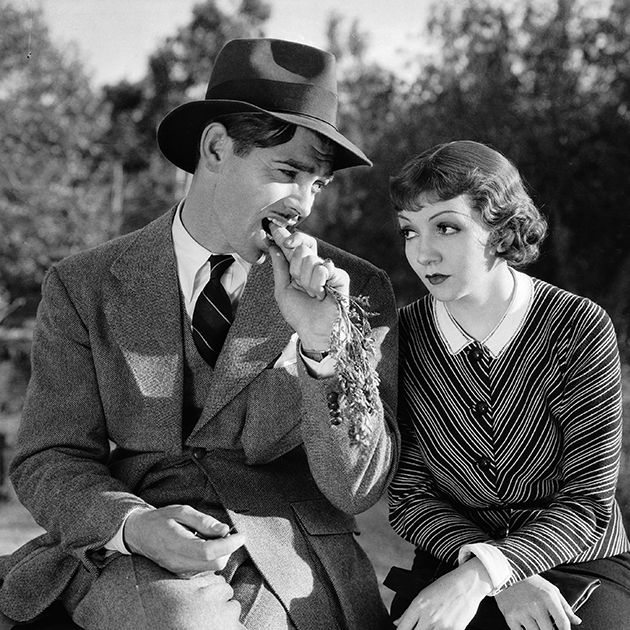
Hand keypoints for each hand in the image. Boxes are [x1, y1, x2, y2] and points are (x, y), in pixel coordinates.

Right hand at [124, 505, 245, 576]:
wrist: (139, 533)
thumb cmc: (161, 519)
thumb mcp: (181, 511)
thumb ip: (204, 521)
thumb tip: (225, 530)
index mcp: (177, 544)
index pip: (210, 552)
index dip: (229, 544)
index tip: (241, 535)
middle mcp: (179, 563)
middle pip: (216, 564)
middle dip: (228, 549)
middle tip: (228, 532)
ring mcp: (180, 571)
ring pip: (212, 568)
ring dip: (221, 553)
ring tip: (213, 536)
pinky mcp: (182, 574)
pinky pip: (205, 569)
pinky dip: (212, 558)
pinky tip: (206, 544)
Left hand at [268, 224, 348, 348]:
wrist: (314, 331)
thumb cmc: (299, 314)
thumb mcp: (282, 289)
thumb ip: (279, 267)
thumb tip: (273, 246)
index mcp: (300, 267)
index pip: (294, 244)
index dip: (284, 235)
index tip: (272, 226)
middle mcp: (314, 265)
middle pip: (302, 248)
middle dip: (296, 268)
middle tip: (300, 285)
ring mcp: (328, 270)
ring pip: (311, 260)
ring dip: (307, 282)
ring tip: (312, 295)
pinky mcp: (340, 276)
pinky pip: (324, 268)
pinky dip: (318, 283)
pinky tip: (322, 294)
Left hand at [394, 558, 491, 629]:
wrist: (467, 583)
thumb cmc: (444, 586)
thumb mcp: (423, 594)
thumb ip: (409, 611)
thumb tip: (397, 623)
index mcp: (418, 606)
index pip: (402, 628)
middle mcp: (428, 617)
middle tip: (417, 628)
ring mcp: (441, 625)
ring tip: (429, 627)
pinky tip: (440, 628)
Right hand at [494, 574, 581, 629]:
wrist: (505, 572)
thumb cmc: (531, 581)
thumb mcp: (550, 589)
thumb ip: (564, 606)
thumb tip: (578, 621)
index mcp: (548, 597)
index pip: (563, 624)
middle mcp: (536, 605)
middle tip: (546, 625)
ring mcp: (522, 611)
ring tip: (537, 624)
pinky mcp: (510, 616)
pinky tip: (526, 626)